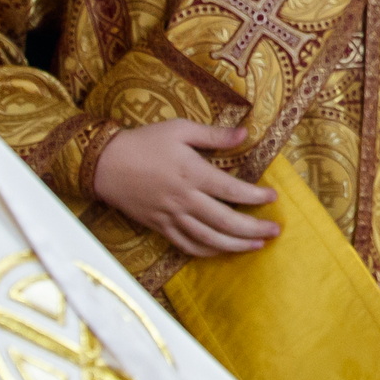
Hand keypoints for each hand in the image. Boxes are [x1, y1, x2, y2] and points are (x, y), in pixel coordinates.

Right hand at [91, 122, 281, 257]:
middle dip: (253, 228)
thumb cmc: (144, 142)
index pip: (231, 189)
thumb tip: (246, 134)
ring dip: (236, 245)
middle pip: (224, 221)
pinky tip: (223, 250)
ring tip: (258, 245)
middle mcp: (184, 199)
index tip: (273, 197)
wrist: (104, 164)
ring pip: (208, 238)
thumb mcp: (180, 129)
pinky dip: (207, 251)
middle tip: (275, 231)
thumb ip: (214, 135)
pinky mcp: (159, 226)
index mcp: (192, 173)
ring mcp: (171, 216)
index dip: (255, 196)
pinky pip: (186, 245)